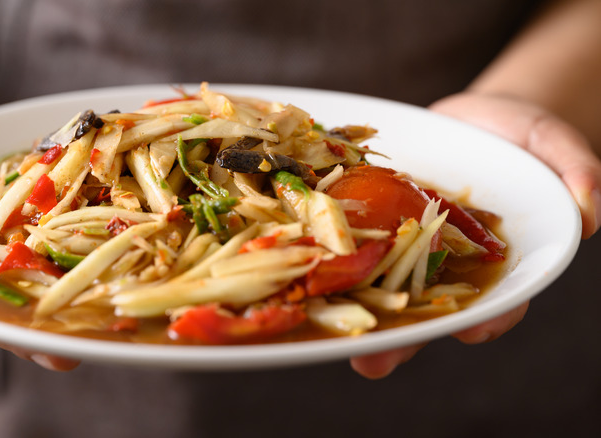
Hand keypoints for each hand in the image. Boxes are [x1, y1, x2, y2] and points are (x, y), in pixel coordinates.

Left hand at [349, 92, 600, 378]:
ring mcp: (406, 249)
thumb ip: (576, 172)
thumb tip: (592, 210)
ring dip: (354, 313)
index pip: (499, 300)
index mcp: (496, 262)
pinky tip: (300, 270)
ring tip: (326, 338)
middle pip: (427, 311)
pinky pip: (350, 246)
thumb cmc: (522, 136)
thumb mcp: (554, 145)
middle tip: (375, 364)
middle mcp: (447, 267)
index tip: (474, 331)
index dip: (488, 317)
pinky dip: (328, 260)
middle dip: (403, 339)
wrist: (475, 118)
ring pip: (380, 288)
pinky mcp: (374, 226)